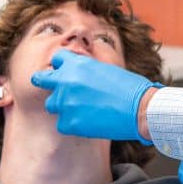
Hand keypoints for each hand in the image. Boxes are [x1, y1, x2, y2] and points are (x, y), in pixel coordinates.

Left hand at [31, 49, 156, 142]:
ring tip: (80, 110)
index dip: (62, 66)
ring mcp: (66, 102)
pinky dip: (72, 125)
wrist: (140, 109)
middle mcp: (66, 81)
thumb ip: (87, 70)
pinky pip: (61, 124)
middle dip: (48, 83)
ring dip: (62, 106)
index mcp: (76, 63)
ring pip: (51, 104)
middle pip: (41, 79)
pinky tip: (87, 123)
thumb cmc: (129, 88)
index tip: (66, 72)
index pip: (57, 59)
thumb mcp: (106, 68)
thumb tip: (79, 74)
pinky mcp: (70, 123)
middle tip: (58, 90)